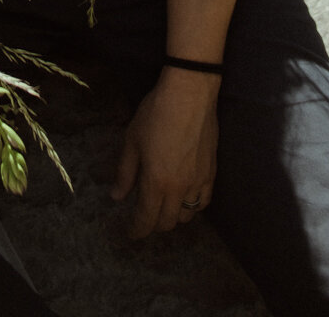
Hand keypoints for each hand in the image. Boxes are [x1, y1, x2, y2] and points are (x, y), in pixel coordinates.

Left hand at [111, 71, 217, 237]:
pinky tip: (185, 198)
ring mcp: (198, 182)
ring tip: (163, 208)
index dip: (136, 230)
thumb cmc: (155, 113)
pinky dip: (193, 207)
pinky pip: (203, 202)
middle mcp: (178, 189)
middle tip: (143, 219)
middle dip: (153, 225)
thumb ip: (125, 172)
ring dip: (173, 217)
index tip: (130, 234)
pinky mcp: (211, 173)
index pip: (146, 219)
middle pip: (167, 222)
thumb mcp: (132, 140)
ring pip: (186, 215)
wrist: (189, 95)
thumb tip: (116, 196)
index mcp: (156, 182)